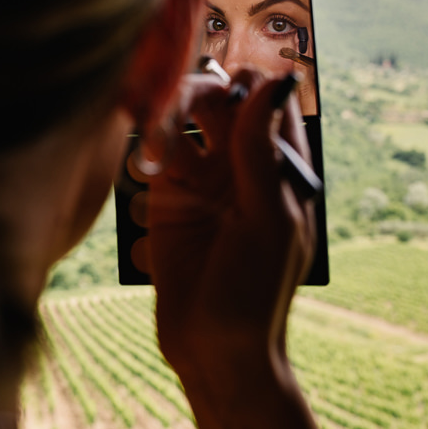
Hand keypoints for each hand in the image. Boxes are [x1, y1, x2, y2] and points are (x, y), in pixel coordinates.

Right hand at [140, 68, 324, 428]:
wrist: (214, 349)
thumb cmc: (255, 290)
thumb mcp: (267, 218)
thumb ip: (261, 149)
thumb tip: (275, 80)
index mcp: (281, 167)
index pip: (268, 100)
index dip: (246, 85)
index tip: (222, 93)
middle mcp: (242, 165)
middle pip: (219, 101)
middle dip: (195, 97)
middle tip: (173, 116)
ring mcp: (202, 179)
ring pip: (182, 122)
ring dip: (166, 124)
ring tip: (154, 156)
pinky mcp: (166, 197)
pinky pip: (155, 153)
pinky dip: (147, 150)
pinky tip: (146, 171)